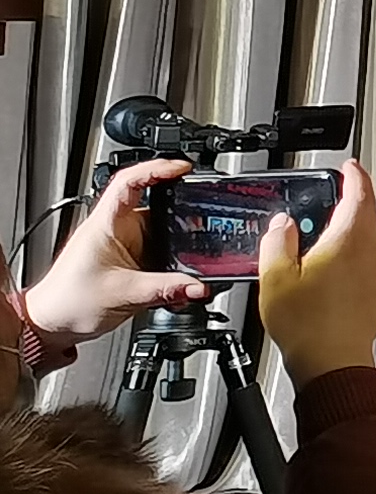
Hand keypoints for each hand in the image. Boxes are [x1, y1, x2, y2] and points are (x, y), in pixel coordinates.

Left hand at [19, 158, 206, 345]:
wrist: (51, 324)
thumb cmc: (67, 303)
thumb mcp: (123, 294)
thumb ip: (166, 290)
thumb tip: (198, 286)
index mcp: (104, 225)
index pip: (129, 181)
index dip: (157, 169)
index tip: (183, 168)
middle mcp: (114, 229)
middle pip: (153, 202)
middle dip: (181, 204)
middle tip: (206, 207)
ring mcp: (122, 243)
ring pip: (160, 227)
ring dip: (179, 235)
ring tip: (198, 245)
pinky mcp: (129, 258)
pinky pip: (159, 248)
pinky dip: (174, 256)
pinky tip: (182, 268)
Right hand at [256, 162, 375, 379]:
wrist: (333, 362)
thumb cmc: (306, 324)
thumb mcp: (275, 277)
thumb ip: (277, 242)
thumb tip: (282, 225)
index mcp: (348, 240)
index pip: (359, 194)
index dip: (354, 176)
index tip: (349, 167)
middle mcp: (370, 252)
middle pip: (365, 215)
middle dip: (349, 202)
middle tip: (330, 198)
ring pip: (367, 239)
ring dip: (349, 231)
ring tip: (322, 238)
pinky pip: (369, 262)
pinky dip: (353, 256)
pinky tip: (332, 270)